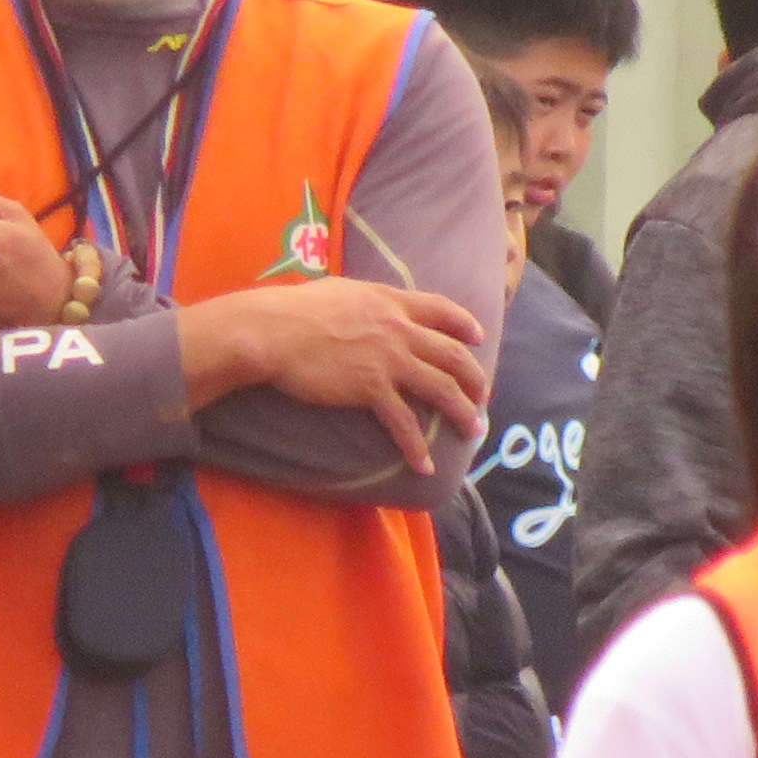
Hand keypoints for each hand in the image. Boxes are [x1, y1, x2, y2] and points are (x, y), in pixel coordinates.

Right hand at [192, 276, 493, 474]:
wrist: (273, 331)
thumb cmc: (294, 310)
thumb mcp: (340, 291)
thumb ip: (364, 300)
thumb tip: (365, 304)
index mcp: (391, 302)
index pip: (441, 309)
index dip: (464, 325)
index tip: (478, 339)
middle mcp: (398, 329)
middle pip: (453, 355)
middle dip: (475, 379)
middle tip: (484, 398)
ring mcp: (388, 359)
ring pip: (442, 389)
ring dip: (463, 413)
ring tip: (473, 432)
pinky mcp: (371, 388)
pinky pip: (404, 422)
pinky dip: (417, 447)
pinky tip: (423, 465)